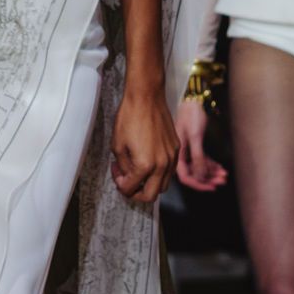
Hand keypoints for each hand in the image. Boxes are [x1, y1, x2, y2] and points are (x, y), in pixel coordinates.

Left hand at [109, 83, 174, 206]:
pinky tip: (148, 161)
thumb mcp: (117, 145)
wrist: (146, 97)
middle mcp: (162, 165)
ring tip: (137, 172)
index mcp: (145, 165)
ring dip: (149, 184)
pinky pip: (170, 171)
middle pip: (150, 195)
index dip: (120, 184)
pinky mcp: (176, 149)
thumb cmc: (130, 117)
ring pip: (163, 185)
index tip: (116, 173)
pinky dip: (159, 173)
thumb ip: (122, 167)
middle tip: (127, 181)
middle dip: (136, 192)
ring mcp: (172, 157)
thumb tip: (126, 175)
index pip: (130, 188)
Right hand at [172, 97, 228, 191]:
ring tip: (224, 174)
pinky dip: (211, 164)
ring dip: (212, 173)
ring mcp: (187, 151)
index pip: (186, 177)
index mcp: (177, 155)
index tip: (211, 187)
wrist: (192, 100)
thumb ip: (197, 158)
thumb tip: (200, 176)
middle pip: (194, 174)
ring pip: (199, 168)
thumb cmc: (191, 116)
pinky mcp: (194, 146)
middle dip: (208, 179)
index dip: (199, 184)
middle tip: (222, 181)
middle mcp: (180, 155)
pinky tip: (219, 167)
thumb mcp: (195, 137)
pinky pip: (202, 160)